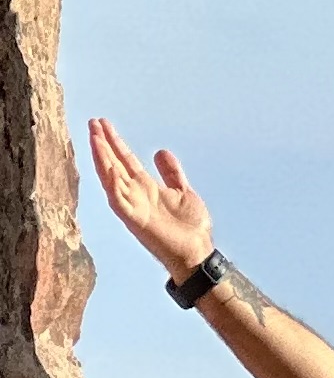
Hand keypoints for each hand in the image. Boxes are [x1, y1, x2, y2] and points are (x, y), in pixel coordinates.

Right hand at [88, 119, 213, 282]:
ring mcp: (133, 207)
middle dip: (103, 144)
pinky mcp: (135, 221)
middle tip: (92, 123)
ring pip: (111, 179)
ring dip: (102, 158)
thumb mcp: (182, 191)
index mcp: (146, 187)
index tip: (103, 123)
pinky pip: (119, 201)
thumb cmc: (191, 228)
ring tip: (94, 138)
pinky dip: (113, 185)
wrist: (197, 254)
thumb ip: (171, 173)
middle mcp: (136, 195)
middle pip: (114, 164)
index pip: (125, 160)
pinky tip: (109, 168)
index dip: (114, 142)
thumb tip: (160, 151)